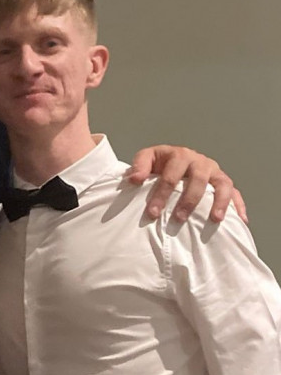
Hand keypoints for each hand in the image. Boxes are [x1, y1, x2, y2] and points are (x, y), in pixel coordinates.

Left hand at [127, 145, 245, 223]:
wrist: (173, 159)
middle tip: (178, 219)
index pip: (171, 175)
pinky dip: (238, 205)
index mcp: (179, 155)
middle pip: (198, 179)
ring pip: (221, 184)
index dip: (162, 194)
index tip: (153, 213)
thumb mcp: (147, 158)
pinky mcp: (224, 181)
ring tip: (215, 219)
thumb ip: (139, 166)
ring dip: (219, 202)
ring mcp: (214, 171)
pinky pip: (235, 192)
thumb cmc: (160, 163)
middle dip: (188, 200)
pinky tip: (240, 219)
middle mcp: (200, 161)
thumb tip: (134, 179)